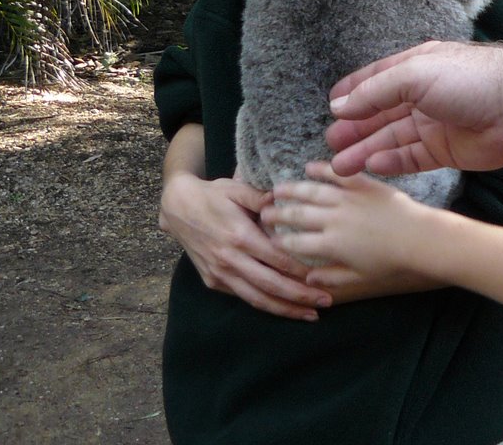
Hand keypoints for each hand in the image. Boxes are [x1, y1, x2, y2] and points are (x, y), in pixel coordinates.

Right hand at [159, 171, 329, 320]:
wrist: (178, 208)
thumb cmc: (213, 195)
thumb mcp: (238, 188)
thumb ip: (262, 197)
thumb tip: (286, 198)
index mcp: (240, 236)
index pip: (277, 260)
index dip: (301, 272)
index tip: (322, 279)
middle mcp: (230, 259)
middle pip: (270, 285)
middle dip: (299, 297)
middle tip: (325, 302)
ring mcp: (220, 273)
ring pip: (256, 298)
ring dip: (284, 309)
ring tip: (309, 314)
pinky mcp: (213, 281)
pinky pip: (242, 296)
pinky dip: (264, 304)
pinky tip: (283, 307)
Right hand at [265, 164, 430, 293]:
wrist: (418, 238)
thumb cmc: (391, 262)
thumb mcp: (359, 277)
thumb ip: (331, 277)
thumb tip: (307, 278)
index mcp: (330, 245)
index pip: (295, 244)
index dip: (279, 241)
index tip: (269, 239)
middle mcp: (333, 221)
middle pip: (296, 215)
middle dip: (277, 214)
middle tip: (264, 212)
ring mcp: (347, 200)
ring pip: (311, 192)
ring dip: (292, 190)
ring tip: (277, 189)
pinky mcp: (362, 185)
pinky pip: (338, 174)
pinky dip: (322, 169)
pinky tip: (309, 166)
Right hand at [326, 39, 502, 177]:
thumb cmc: (470, 80)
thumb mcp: (414, 74)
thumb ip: (375, 91)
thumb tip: (340, 106)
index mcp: (419, 67)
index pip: (378, 79)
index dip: (354, 93)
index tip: (330, 106)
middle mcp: (425, 95)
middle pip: (382, 114)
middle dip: (355, 128)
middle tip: (330, 144)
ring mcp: (436, 124)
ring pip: (393, 139)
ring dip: (366, 150)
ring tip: (339, 165)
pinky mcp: (447, 151)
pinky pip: (412, 158)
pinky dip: (390, 162)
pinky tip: (371, 166)